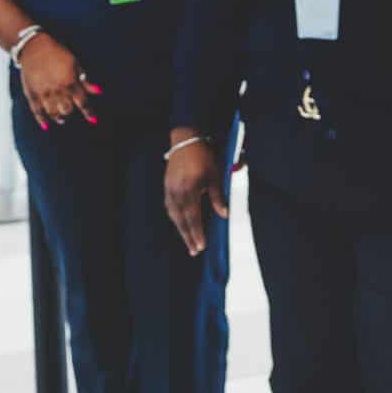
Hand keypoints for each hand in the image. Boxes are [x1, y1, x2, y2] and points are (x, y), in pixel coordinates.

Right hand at [17, 33, 98, 129]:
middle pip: (67, 110)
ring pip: (53, 112)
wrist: (33, 46)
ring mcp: (43, 93)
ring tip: (61, 119)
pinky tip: (46, 126)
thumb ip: (85, 79)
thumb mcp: (75, 62)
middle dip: (70, 113)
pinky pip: (36, 111)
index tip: (93, 119)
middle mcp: (57, 90)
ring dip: (58, 117)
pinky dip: (42, 120)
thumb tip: (99, 91)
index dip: (88, 112)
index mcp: (69, 82)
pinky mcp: (31, 94)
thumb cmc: (57, 52)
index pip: (82, 102)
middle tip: (70, 111)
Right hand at [163, 130, 226, 255]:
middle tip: (193, 252)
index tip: (200, 247)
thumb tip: (224, 215)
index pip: (193, 218)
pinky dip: (175, 218)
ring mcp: (170, 190)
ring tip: (187, 241)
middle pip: (182, 221)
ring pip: (174, 215)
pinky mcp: (167, 186)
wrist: (186, 140)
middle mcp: (177, 192)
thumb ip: (217, 196)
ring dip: (181, 230)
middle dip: (188, 237)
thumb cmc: (203, 156)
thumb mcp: (214, 175)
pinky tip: (179, 223)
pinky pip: (170, 207)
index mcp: (190, 190)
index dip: (197, 234)